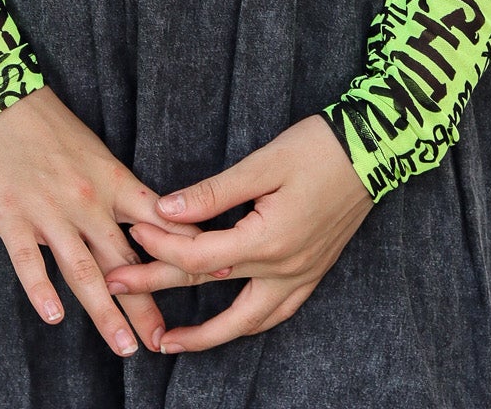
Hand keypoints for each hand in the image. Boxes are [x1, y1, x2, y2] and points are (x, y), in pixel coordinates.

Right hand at [0, 85, 198, 357]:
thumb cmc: (46, 124)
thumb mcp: (94, 152)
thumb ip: (116, 190)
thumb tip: (146, 222)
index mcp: (112, 181)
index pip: (157, 223)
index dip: (184, 252)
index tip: (213, 276)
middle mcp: (87, 201)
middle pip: (123, 260)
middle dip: (145, 304)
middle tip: (163, 342)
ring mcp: (50, 212)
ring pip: (83, 270)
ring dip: (106, 312)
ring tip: (125, 346)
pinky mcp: (12, 218)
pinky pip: (29, 261)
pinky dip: (42, 291)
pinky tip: (55, 316)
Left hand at [104, 114, 372, 352]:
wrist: (375, 150)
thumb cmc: (319, 148)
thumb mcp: (263, 163)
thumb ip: (213, 192)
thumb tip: (166, 209)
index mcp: (268, 242)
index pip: (197, 257)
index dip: (158, 245)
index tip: (130, 228)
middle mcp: (284, 269)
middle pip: (210, 294)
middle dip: (157, 291)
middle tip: (115, 290)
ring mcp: (302, 276)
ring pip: (247, 323)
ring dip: (206, 334)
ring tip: (169, 342)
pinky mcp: (314, 272)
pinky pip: (276, 313)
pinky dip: (248, 324)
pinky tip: (231, 325)